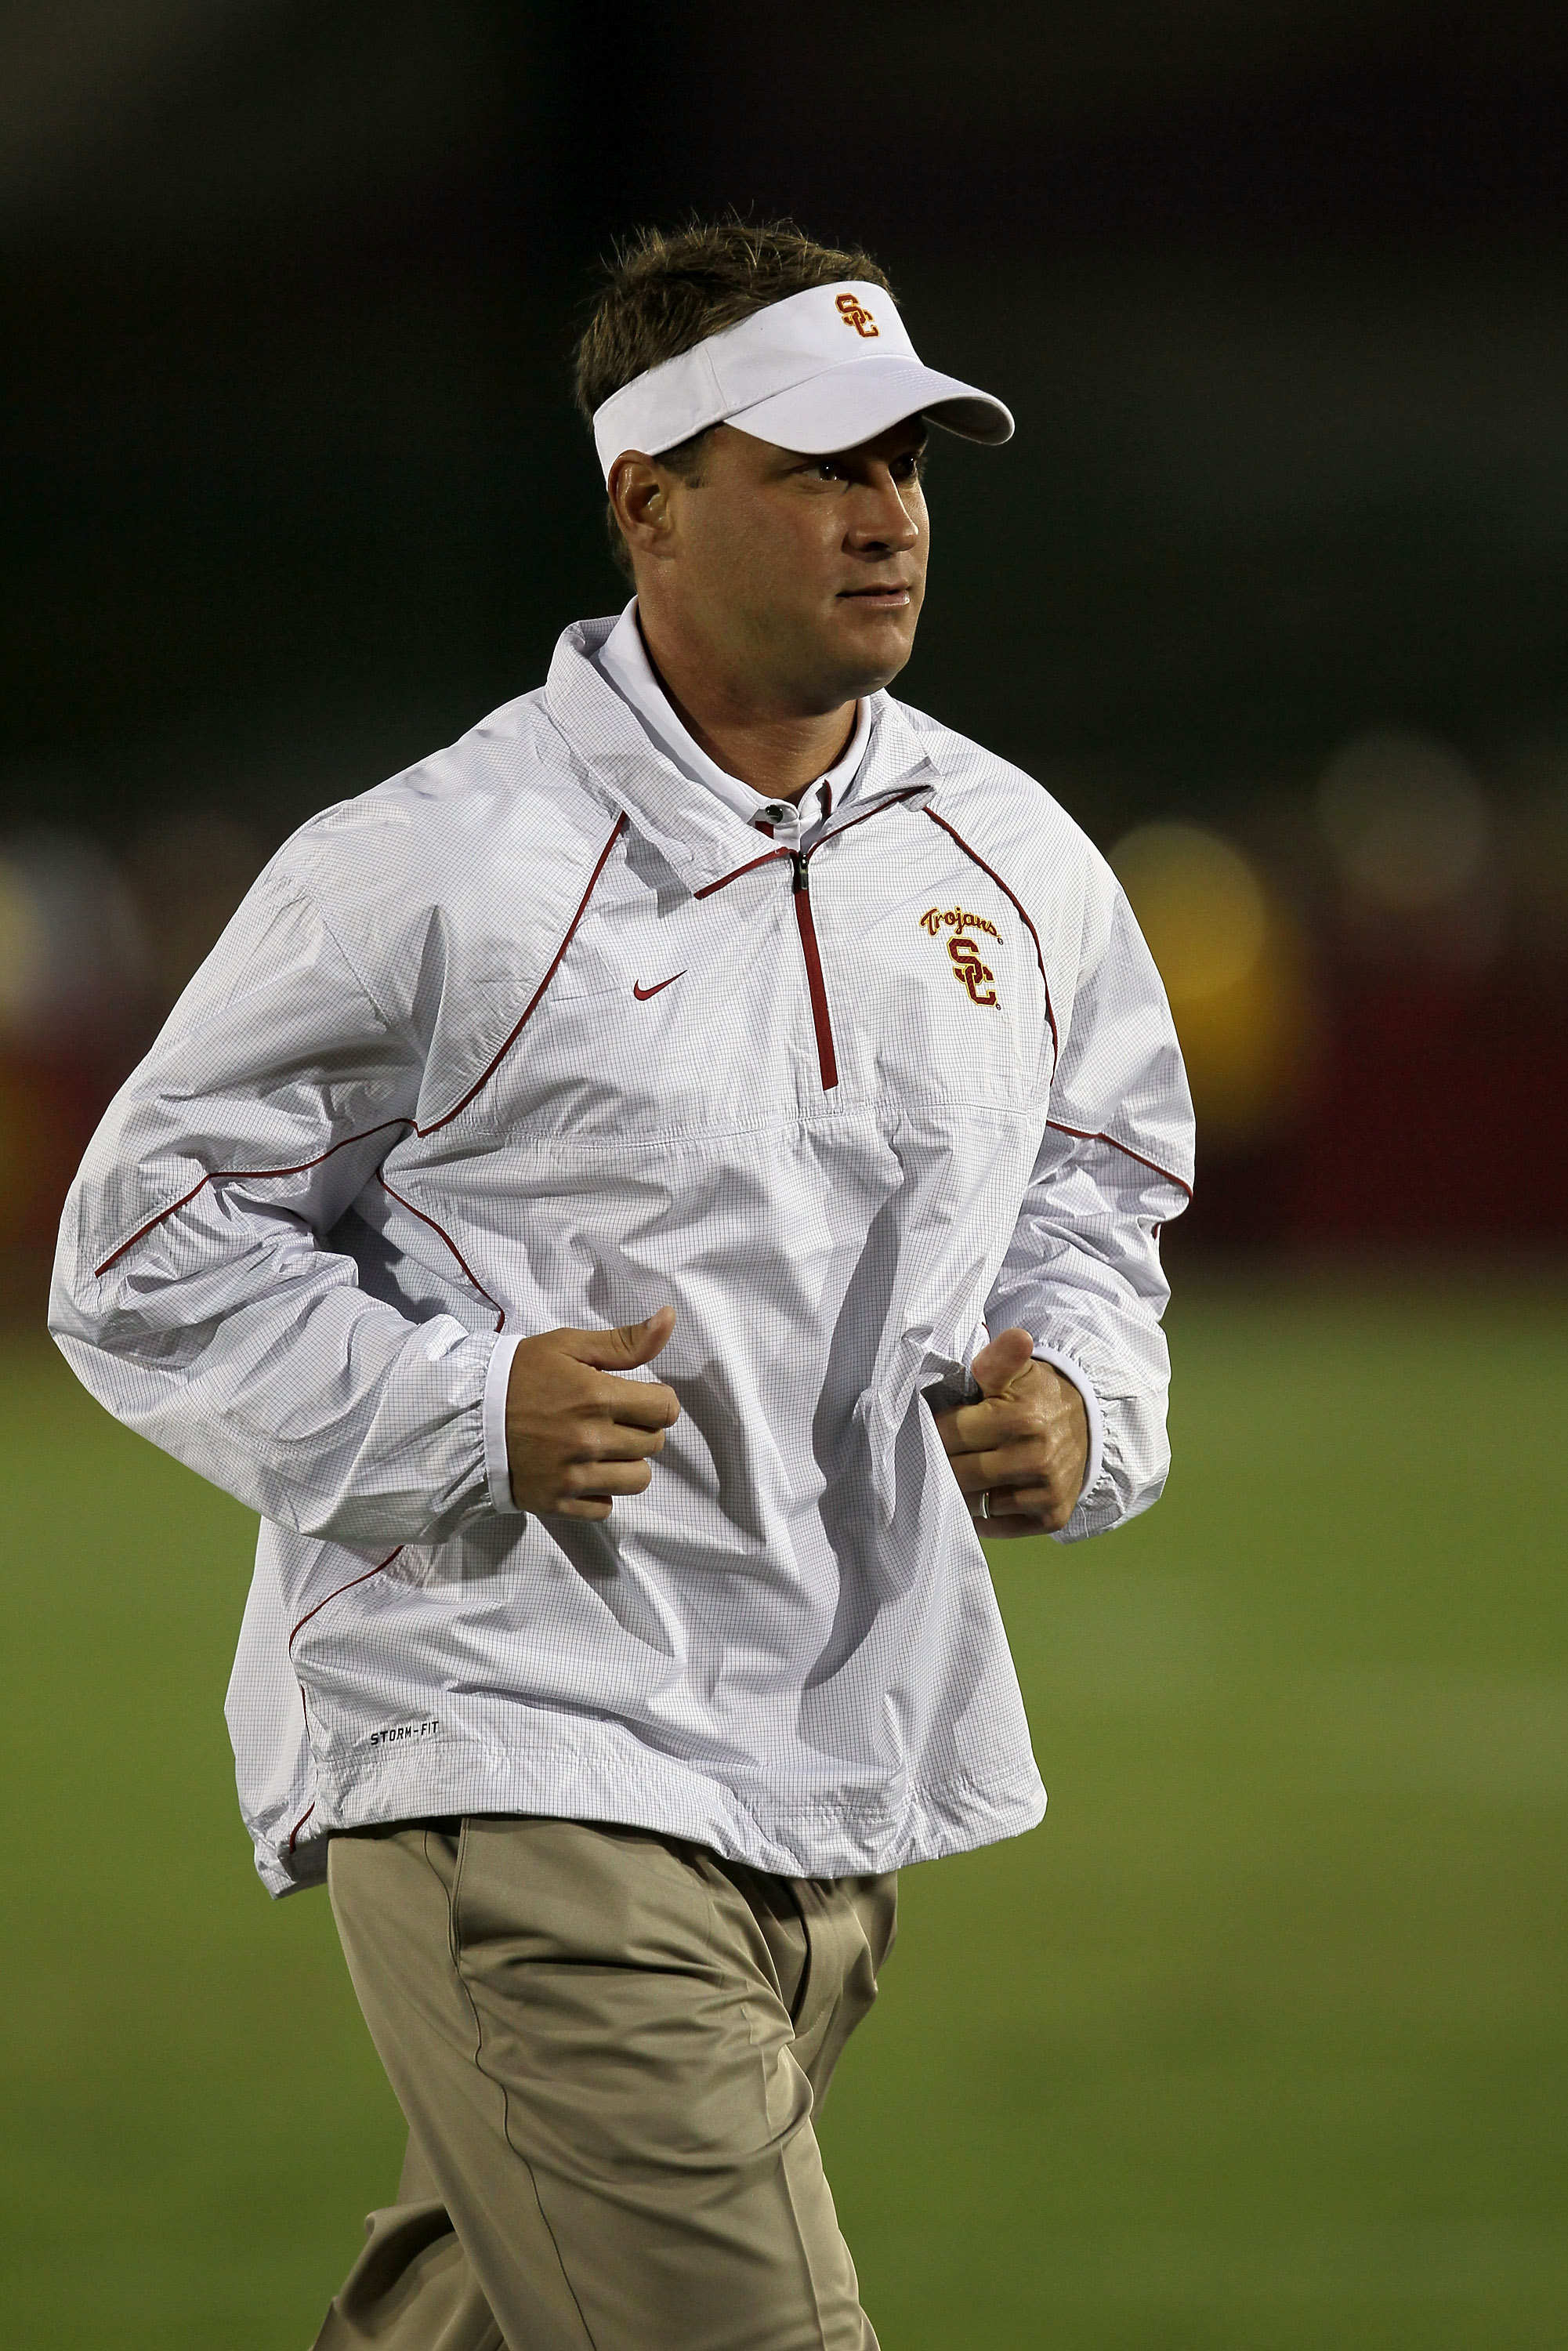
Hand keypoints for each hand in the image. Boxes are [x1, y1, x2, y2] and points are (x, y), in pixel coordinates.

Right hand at [504, 1308, 679, 1518]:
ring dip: (627, 1462)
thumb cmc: (518, 1375)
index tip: (639, 1396)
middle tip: (612, 1418)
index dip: (658, 1399)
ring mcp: (574, 1477)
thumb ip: (624, 1340)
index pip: (666, 1409)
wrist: (465, 1419)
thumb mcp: (567, 1346)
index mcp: (597, 1397)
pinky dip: (599, 1492)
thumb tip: (669, 1319)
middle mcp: (591, 1441)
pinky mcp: (558, 1503)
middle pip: (654, 1443)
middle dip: (641, 1427)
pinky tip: (581, 1471)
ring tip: (602, 1446)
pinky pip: (605, 1508)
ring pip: (637, 1479)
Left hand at [933, 1327, 1087, 1537]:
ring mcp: (1046, 1491)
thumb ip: (1000, 1357)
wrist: (1089, 1424)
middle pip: (958, 1474)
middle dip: (941, 1464)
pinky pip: (997, 1527)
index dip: (933, 1431)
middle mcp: (1036, 1458)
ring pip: (975, 1504)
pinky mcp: (1052, 1516)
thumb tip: (1016, 1337)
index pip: (949, 1435)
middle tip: (934, 1456)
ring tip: (955, 1475)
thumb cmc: (1038, 1395)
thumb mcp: (1019, 1370)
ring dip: (959, 1493)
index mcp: (1021, 1417)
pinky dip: (982, 1516)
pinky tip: (979, 1496)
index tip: (928, 1428)